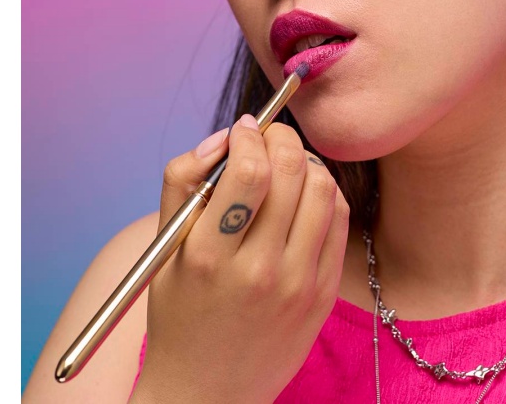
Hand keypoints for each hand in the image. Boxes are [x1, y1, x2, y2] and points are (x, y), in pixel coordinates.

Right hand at [130, 115, 349, 403]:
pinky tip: (305, 194)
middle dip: (281, 137)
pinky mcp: (323, 295)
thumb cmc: (181, 311)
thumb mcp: (164, 248)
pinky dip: (325, 192)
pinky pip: (340, 221)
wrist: (207, 392)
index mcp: (209, 257)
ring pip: (324, 189)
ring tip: (287, 162)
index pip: (249, 172)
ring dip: (306, 161)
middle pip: (292, 172)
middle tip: (269, 136)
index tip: (244, 128)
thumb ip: (184, 180)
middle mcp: (258, 271)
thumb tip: (224, 137)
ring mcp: (297, 286)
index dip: (250, 135)